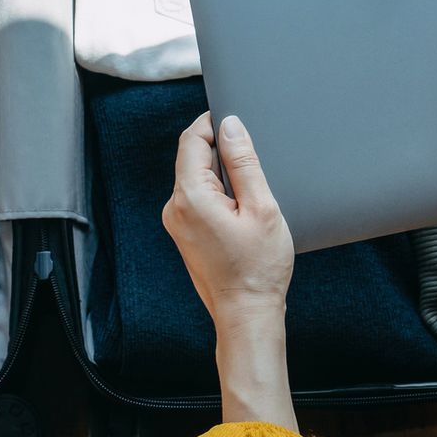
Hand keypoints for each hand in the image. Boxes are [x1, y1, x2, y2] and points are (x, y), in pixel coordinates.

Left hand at [164, 114, 297, 428]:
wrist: (247, 314)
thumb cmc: (258, 269)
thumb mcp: (261, 207)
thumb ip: (243, 161)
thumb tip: (231, 125)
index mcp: (191, 196)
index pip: (191, 139)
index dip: (213, 123)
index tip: (237, 122)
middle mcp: (175, 207)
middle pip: (191, 156)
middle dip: (220, 149)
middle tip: (252, 160)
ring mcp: (176, 221)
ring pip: (195, 176)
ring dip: (221, 173)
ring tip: (250, 193)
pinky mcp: (184, 232)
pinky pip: (197, 197)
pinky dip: (218, 192)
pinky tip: (241, 209)